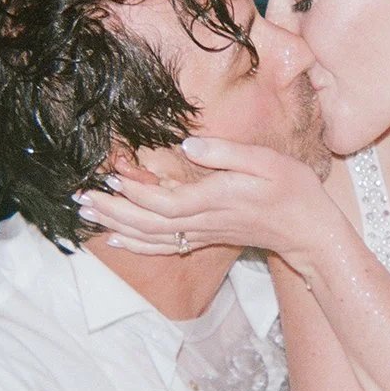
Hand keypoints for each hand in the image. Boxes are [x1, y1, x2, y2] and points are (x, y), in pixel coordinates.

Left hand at [75, 137, 331, 268]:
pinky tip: (115, 241)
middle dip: (111, 210)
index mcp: (216, 199)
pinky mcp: (206, 237)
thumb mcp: (268, 162)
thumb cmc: (294, 191)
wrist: (310, 232)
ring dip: (116, 226)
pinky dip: (136, 245)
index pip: (164, 202)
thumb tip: (189, 144)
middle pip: (147, 222)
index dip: (134, 192)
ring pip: (151, 237)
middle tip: (79, 197)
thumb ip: (227, 153)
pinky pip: (164, 246)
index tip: (109, 174)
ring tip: (86, 213)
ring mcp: (204, 233)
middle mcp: (204, 221)